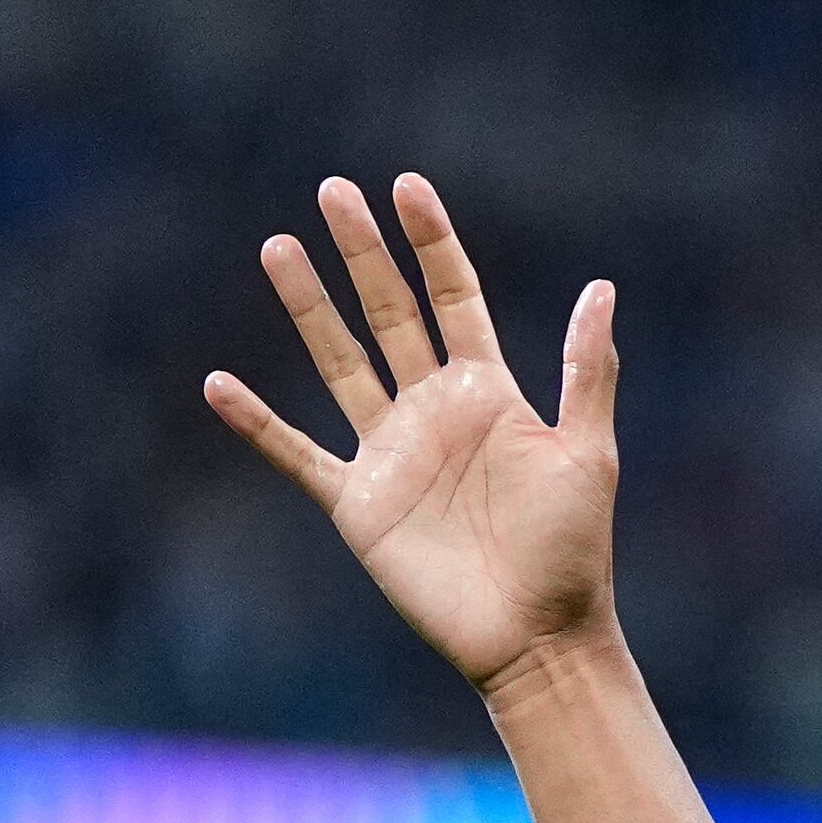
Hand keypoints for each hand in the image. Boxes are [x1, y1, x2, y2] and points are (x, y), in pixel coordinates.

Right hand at [205, 174, 621, 695]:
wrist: (538, 636)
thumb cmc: (573, 552)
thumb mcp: (588, 453)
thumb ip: (587, 371)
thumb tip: (602, 286)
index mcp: (489, 392)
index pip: (453, 298)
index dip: (431, 243)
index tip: (407, 186)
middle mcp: (433, 410)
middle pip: (389, 314)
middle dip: (362, 253)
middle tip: (333, 190)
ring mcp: (391, 452)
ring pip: (339, 362)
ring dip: (309, 308)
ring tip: (279, 245)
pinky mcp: (358, 502)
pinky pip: (297, 453)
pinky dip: (257, 424)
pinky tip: (219, 385)